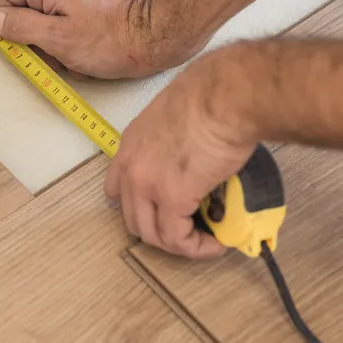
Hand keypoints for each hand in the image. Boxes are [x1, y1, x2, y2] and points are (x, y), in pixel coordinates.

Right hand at [0, 0, 202, 78]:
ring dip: (54, 32)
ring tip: (76, 49)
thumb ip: (21, 27)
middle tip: (57, 53)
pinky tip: (87, 41)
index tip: (23, 43)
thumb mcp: (58, 40)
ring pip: (47, 6)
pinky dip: (71, 26)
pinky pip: (67, 6)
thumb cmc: (115, 41)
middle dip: (36, 30)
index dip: (8, 22)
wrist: (158, 34)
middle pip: (27, 0)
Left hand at [105, 55, 256, 257]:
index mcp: (131, 143)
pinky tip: (214, 244)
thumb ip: (175, 141)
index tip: (161, 211)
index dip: (139, 207)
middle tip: (189, 229)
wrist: (226, 97)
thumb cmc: (213, 95)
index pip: (116, 189)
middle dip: (161, 231)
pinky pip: (178, 239)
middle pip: (134, 218)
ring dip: (180, 243)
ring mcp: (148, 185)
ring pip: (153, 235)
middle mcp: (132, 167)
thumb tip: (196, 158)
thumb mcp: (177, 115)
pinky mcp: (173, 199)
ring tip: (205, 240)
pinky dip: (196, 247)